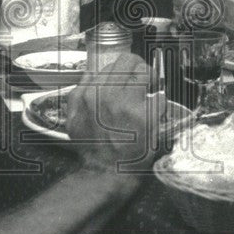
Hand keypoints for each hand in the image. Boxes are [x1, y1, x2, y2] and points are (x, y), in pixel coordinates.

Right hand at [66, 53, 159, 173]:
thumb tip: (91, 73)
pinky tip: (153, 114)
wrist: (106, 172)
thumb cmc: (92, 148)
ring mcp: (128, 105)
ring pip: (147, 74)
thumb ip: (78, 93)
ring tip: (149, 95)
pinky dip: (159, 105)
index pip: (112, 62)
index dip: (125, 68)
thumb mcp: (73, 118)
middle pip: (131, 61)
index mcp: (89, 93)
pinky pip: (160, 98)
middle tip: (144, 79)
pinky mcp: (147, 117)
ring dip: (151, 83)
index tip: (129, 75)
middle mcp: (107, 95)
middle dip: (139, 68)